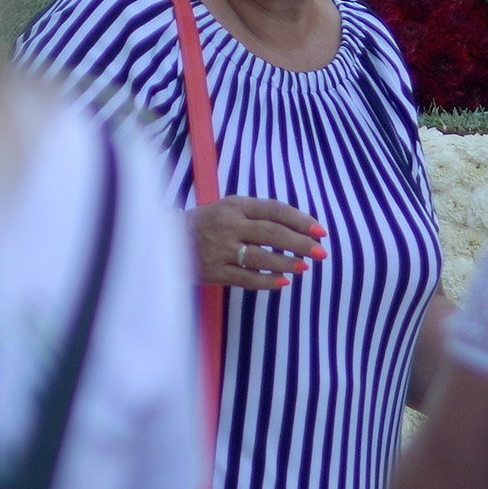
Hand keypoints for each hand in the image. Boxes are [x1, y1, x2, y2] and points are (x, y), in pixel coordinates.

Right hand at [196, 196, 324, 291]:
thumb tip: (297, 229)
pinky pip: (247, 279)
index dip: (300, 219)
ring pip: (261, 257)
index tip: (320, 230)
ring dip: (287, 263)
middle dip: (300, 243)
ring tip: (304, 267)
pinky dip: (267, 281)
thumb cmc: (206, 223)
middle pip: (271, 233)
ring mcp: (221, 249)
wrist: (166, 239)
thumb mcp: (228, 209)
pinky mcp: (215, 271)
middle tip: (321, 252)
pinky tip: (283, 282)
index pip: (274, 210)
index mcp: (234, 205)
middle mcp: (228, 225)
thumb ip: (257, 216)